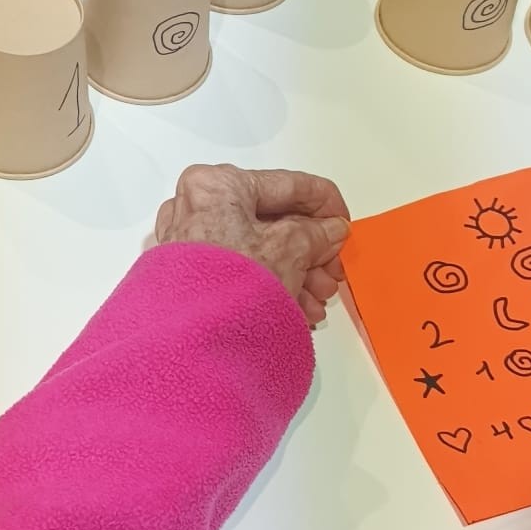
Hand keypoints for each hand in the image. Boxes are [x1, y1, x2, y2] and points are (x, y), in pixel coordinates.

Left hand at [153, 165, 351, 327]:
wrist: (190, 345)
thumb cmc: (228, 289)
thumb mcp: (290, 250)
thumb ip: (316, 233)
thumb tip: (329, 230)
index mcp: (218, 185)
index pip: (286, 184)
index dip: (325, 203)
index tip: (343, 222)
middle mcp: (196, 206)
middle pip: (271, 220)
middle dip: (310, 250)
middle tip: (332, 270)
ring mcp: (188, 242)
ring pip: (257, 247)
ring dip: (295, 271)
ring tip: (317, 300)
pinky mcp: (187, 275)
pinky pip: (239, 269)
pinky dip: (269, 282)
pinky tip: (296, 307)